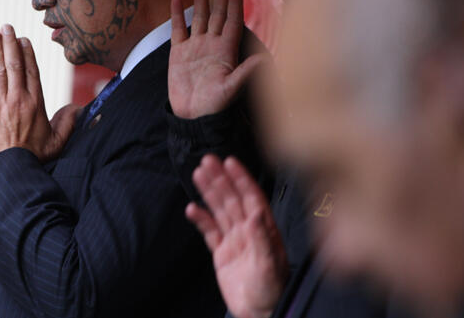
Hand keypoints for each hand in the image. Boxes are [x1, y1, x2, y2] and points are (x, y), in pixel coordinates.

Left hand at [0, 24, 79, 168]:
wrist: (9, 170)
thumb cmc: (32, 159)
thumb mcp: (55, 143)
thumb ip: (67, 124)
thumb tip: (79, 109)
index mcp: (35, 103)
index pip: (31, 71)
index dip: (26, 52)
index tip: (23, 40)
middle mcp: (18, 99)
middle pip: (14, 64)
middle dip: (9, 43)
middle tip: (5, 28)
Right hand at [169, 0, 266, 118]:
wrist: (193, 117)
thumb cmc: (215, 106)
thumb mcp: (232, 89)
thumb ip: (245, 73)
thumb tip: (265, 60)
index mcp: (226, 50)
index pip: (232, 20)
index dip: (235, 2)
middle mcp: (212, 44)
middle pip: (217, 12)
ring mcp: (195, 47)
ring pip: (198, 15)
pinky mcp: (178, 53)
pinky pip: (178, 29)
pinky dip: (176, 14)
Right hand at [186, 155, 287, 317]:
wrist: (259, 314)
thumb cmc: (271, 292)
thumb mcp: (269, 267)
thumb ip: (262, 240)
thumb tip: (256, 215)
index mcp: (263, 230)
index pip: (251, 197)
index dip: (241, 179)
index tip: (230, 162)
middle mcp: (249, 231)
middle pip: (232, 198)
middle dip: (221, 179)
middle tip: (207, 161)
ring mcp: (235, 241)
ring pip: (220, 210)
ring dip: (209, 192)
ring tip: (197, 174)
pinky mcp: (222, 254)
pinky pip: (210, 231)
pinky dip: (201, 219)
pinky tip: (192, 208)